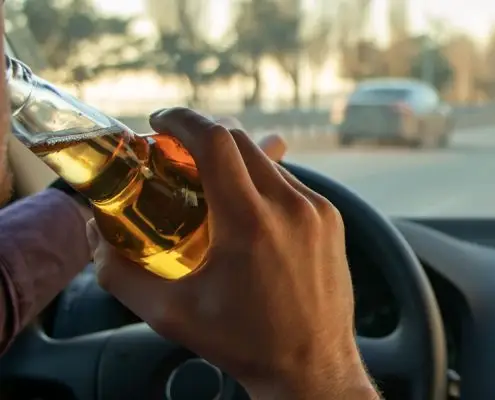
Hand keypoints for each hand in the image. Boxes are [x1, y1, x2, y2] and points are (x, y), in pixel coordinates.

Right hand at [87, 108, 377, 398]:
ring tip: (211, 186)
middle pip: (240, 141)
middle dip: (204, 136)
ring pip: (267, 162)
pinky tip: (248, 209)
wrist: (311, 367)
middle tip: (178, 152)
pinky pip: (290, 184)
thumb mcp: (172, 314)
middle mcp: (290, 207)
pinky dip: (262, 183)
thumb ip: (122, 273)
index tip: (161, 122)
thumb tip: (97, 240)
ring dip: (234, 162)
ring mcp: (317, 211)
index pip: (215, 140)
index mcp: (250, 223)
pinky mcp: (331, 220)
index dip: (183, 120)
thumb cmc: (245, 343)